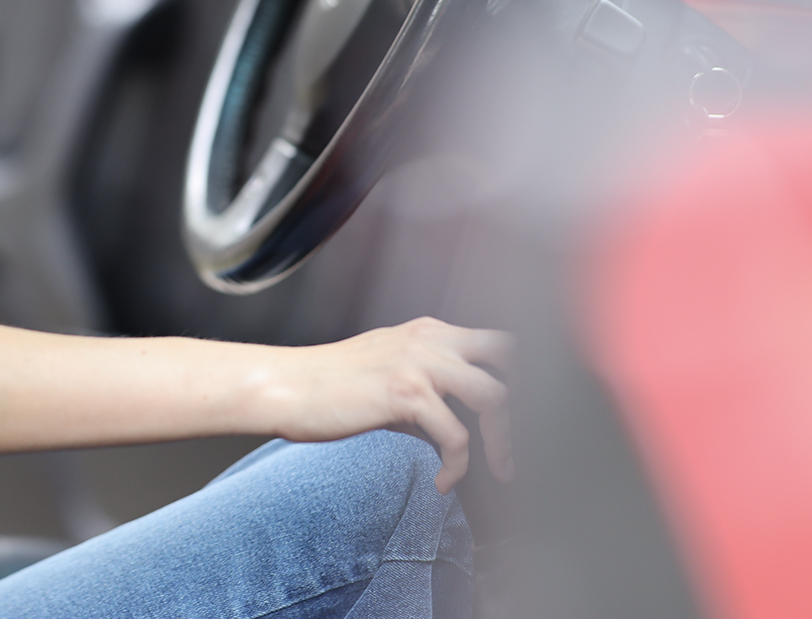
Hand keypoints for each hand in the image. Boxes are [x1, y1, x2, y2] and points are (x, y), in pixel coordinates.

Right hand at [257, 317, 514, 493]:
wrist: (283, 386)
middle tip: (523, 437)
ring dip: (504, 441)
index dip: (521, 378)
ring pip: (495, 395)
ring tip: (500, 470)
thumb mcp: (385, 364)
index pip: (497, 342)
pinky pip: (456, 436)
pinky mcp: (405, 393)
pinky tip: (443, 482)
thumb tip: (457, 416)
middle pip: (511, 354)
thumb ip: (426, 378)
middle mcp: (429, 338)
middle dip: (528, 397)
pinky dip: (458, 467)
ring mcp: (419, 363)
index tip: (523, 420)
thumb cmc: (326, 385)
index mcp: (428, 331)